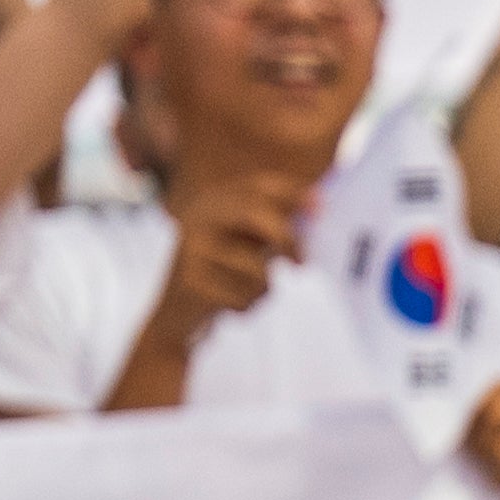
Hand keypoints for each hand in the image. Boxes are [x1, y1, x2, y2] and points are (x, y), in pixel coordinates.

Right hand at [162, 164, 311, 330]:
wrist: (176, 313)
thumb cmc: (225, 273)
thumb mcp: (250, 243)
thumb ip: (277, 224)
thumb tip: (321, 206)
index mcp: (216, 201)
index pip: (259, 186)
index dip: (294, 193)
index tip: (323, 208)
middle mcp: (200, 217)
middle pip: (256, 213)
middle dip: (288, 238)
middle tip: (302, 264)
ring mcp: (192, 248)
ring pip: (256, 267)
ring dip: (264, 288)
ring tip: (248, 292)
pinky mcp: (189, 280)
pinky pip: (242, 295)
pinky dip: (247, 306)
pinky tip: (229, 307)